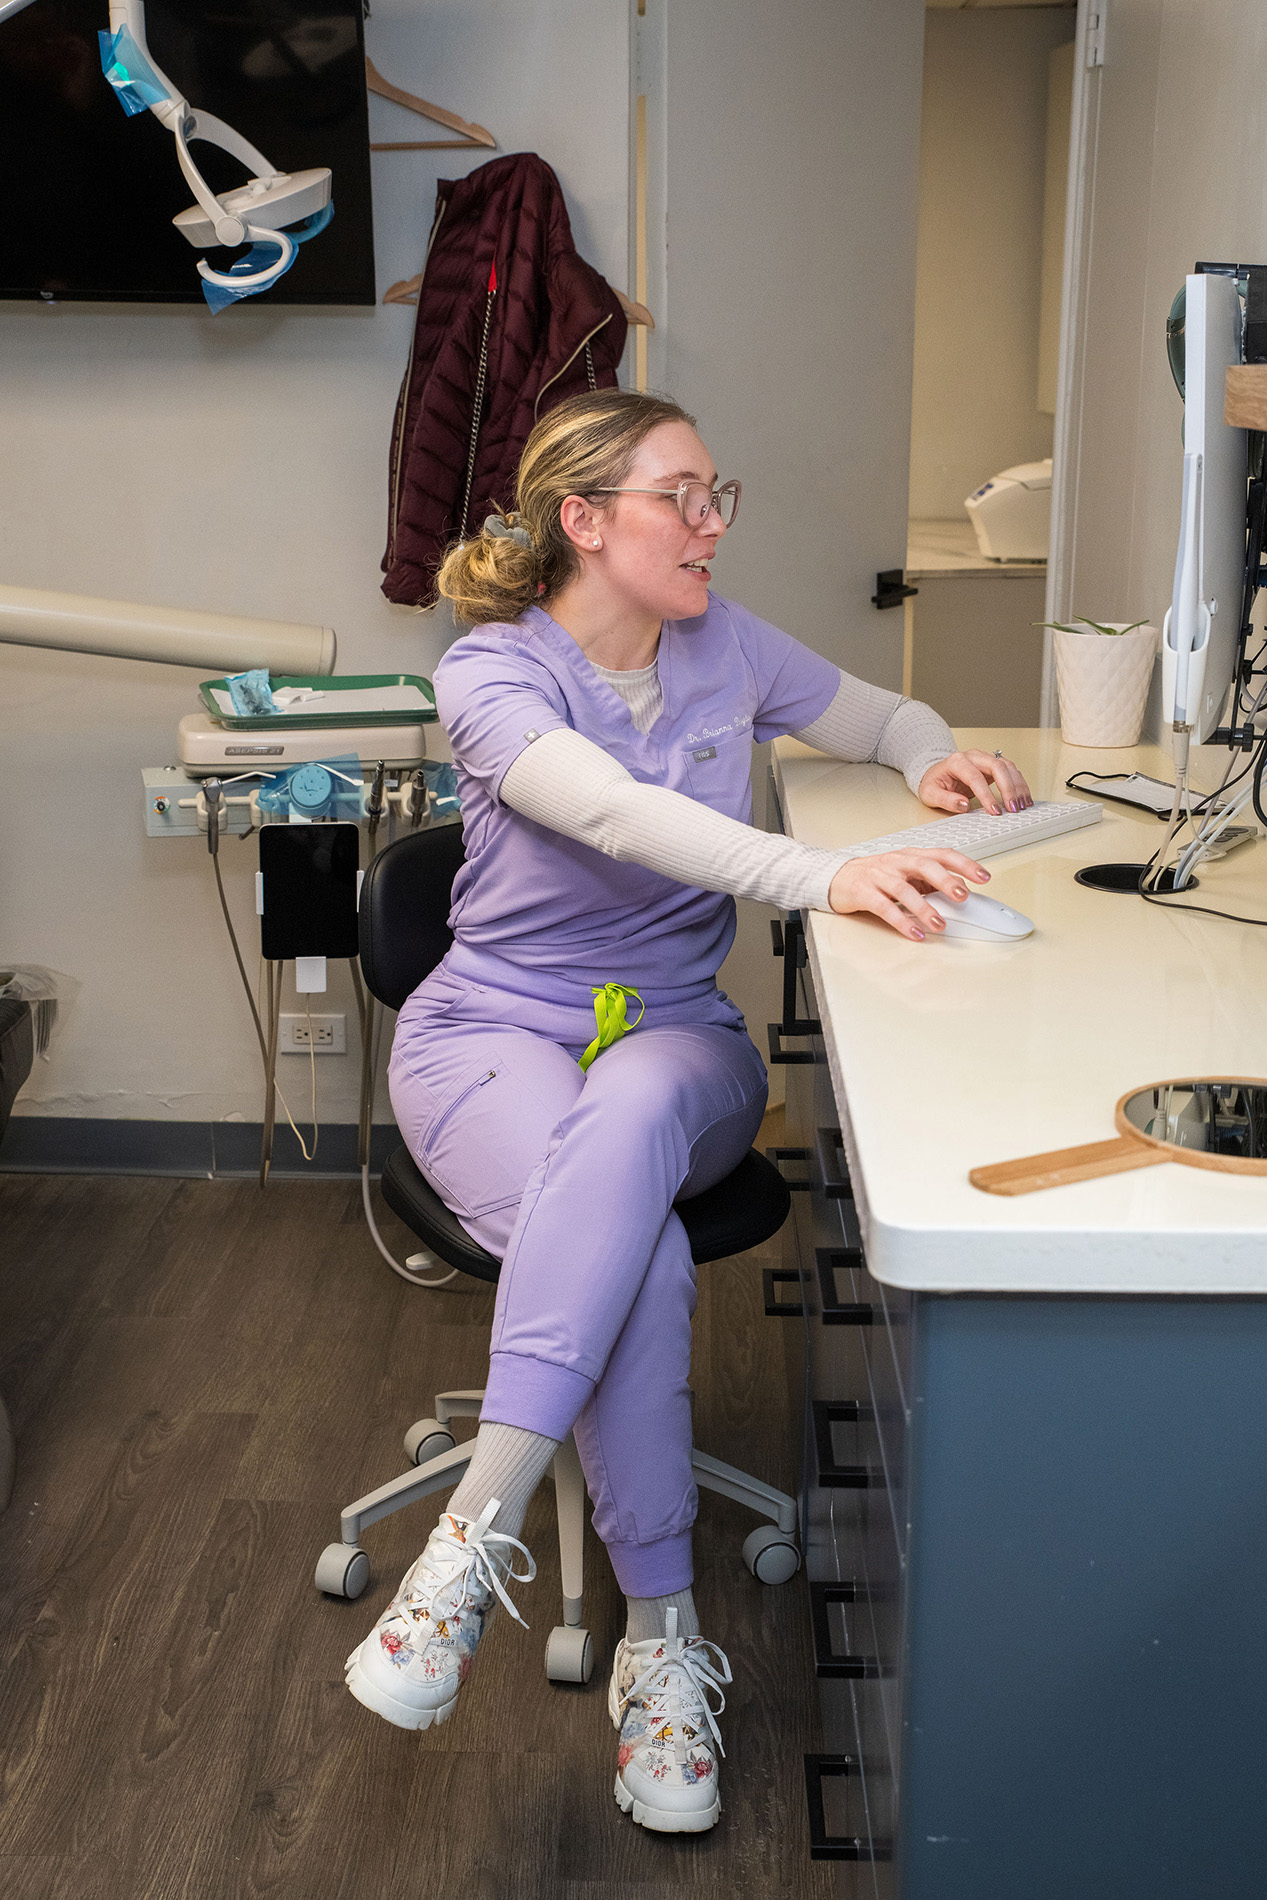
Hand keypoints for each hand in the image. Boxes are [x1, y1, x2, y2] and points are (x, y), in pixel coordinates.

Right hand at [828, 848, 989, 941]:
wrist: (835, 878)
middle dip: (946, 881)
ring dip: (924, 908)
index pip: (941, 854)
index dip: (964, 864)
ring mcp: (879, 877)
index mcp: (910, 855)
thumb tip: (958, 892)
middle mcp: (896, 863)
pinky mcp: (863, 893)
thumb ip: (929, 881)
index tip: (984, 876)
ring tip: (939, 924)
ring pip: (905, 890)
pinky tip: (915, 932)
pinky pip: (884, 908)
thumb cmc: (874, 876)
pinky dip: (901, 921)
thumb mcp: (904, 873)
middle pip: (925, 866)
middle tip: (963, 896)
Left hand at [918, 750, 1031, 815]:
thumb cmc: (934, 783)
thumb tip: (963, 805)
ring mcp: (985, 759)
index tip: (994, 810)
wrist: (936, 774)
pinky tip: (1024, 798)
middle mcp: (973, 756)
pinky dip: (1019, 784)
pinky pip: (1011, 771)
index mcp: (957, 761)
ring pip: (1008, 767)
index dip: (986, 794)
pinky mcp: (993, 765)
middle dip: (1008, 788)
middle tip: (1013, 808)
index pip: (975, 777)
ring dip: (1018, 786)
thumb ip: (946, 800)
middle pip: (997, 766)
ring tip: (1022, 805)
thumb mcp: (930, 794)